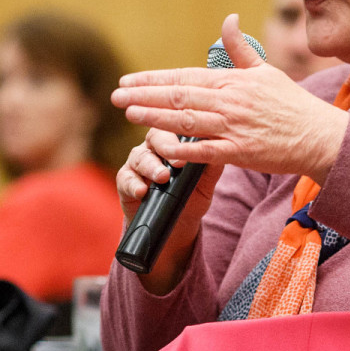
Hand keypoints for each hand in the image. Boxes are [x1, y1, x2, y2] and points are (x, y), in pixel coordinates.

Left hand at [112, 14, 348, 184]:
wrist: (322, 137)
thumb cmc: (292, 105)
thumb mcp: (266, 71)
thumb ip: (240, 49)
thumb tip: (228, 19)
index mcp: (231, 81)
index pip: (183, 76)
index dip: (152, 78)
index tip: (127, 79)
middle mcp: (228, 101)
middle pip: (177, 96)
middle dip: (142, 94)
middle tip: (115, 95)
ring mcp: (233, 126)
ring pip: (186, 120)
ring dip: (154, 116)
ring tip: (129, 112)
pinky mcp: (240, 152)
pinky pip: (204, 151)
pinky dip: (182, 149)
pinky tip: (160, 147)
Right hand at [115, 129, 224, 292]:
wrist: (178, 223)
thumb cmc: (193, 194)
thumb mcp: (206, 181)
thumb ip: (212, 164)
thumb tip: (224, 148)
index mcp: (173, 141)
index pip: (175, 127)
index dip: (182, 131)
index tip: (194, 141)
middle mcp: (152, 147)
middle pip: (155, 138)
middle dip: (165, 147)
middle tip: (178, 162)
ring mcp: (136, 163)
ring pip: (140, 157)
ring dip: (151, 167)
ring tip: (162, 178)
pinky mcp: (125, 181)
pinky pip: (126, 179)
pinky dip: (133, 185)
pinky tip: (142, 191)